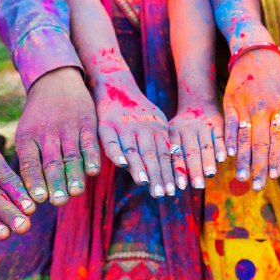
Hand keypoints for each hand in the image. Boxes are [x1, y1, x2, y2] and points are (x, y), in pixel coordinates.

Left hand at [15, 67, 100, 205]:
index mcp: (27, 137)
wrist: (56, 82)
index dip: (35, 180)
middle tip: (59, 202)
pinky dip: (92, 158)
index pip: (30, 162)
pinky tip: (93, 173)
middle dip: (56, 183)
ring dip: (74, 175)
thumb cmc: (39, 117)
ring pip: (71, 155)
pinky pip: (89, 143)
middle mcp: (47, 133)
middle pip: (52, 162)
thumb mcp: (26, 133)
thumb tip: (30, 195)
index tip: (39, 199)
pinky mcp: (86, 123)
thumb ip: (30, 160)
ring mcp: (68, 127)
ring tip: (76, 193)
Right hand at [94, 75, 174, 196]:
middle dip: (158, 176)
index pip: (165, 154)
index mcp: (157, 128)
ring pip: (134, 150)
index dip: (169, 172)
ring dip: (140, 168)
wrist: (116, 85)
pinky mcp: (106, 126)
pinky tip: (122, 164)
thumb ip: (162, 143)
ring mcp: (125, 126)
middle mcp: (143, 128)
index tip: (174, 190)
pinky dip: (117, 153)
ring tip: (146, 184)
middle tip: (163, 194)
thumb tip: (172, 170)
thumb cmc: (138, 111)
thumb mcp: (155, 122)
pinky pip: (112, 142)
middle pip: (152, 155)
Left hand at [169, 103, 225, 189]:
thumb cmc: (181, 129)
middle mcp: (187, 129)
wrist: (197, 103)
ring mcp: (203, 126)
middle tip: (197, 186)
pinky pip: (220, 137)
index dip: (179, 171)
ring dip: (208, 161)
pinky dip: (221, 148)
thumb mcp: (172, 135)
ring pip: (205, 145)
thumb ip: (171, 155)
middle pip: (191, 152)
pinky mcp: (217, 123)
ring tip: (210, 175)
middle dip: (195, 170)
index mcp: (173, 134)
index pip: (176, 155)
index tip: (181, 187)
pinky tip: (223, 159)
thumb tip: (168, 184)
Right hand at [224, 49, 279, 189]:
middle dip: (259, 167)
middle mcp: (264, 108)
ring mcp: (245, 105)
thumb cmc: (279, 77)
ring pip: (244, 138)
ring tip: (241, 177)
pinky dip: (228, 140)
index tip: (276, 177)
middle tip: (258, 186)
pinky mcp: (230, 102)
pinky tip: (228, 155)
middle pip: (261, 143)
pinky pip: (229, 125)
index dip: (277, 159)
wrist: (256, 52)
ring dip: (242, 160)